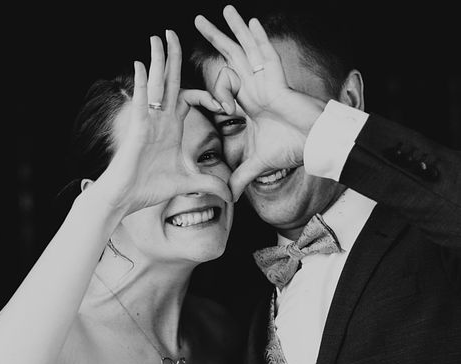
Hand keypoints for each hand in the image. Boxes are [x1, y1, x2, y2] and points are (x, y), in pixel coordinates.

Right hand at [88, 30, 231, 216]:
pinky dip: (141, 85)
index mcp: (171, 127)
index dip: (208, 96)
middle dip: (172, 58)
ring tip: (159, 38)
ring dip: (157, 62)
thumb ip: (210, 183)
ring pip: (154, 86)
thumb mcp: (189, 183)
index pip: (189, 98)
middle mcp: (160, 120)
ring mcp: (148, 123)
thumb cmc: (151, 187)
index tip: (225, 105)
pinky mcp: (138, 131)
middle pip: (169, 82)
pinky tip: (141, 66)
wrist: (127, 198)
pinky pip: (141, 104)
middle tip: (174, 32)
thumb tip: (231, 195)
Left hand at [195, 5, 325, 199]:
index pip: (225, 83)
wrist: (314, 145)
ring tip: (221, 10)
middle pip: (231, 57)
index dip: (214, 88)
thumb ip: (240, 176)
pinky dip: (257, 38)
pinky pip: (266, 54)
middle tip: (198, 22)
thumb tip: (229, 196)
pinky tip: (248, 22)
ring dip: (233, 29)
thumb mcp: (257, 163)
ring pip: (247, 49)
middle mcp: (255, 86)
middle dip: (216, 39)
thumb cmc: (291, 148)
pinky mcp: (278, 81)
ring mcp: (266, 81)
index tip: (214, 102)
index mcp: (249, 102)